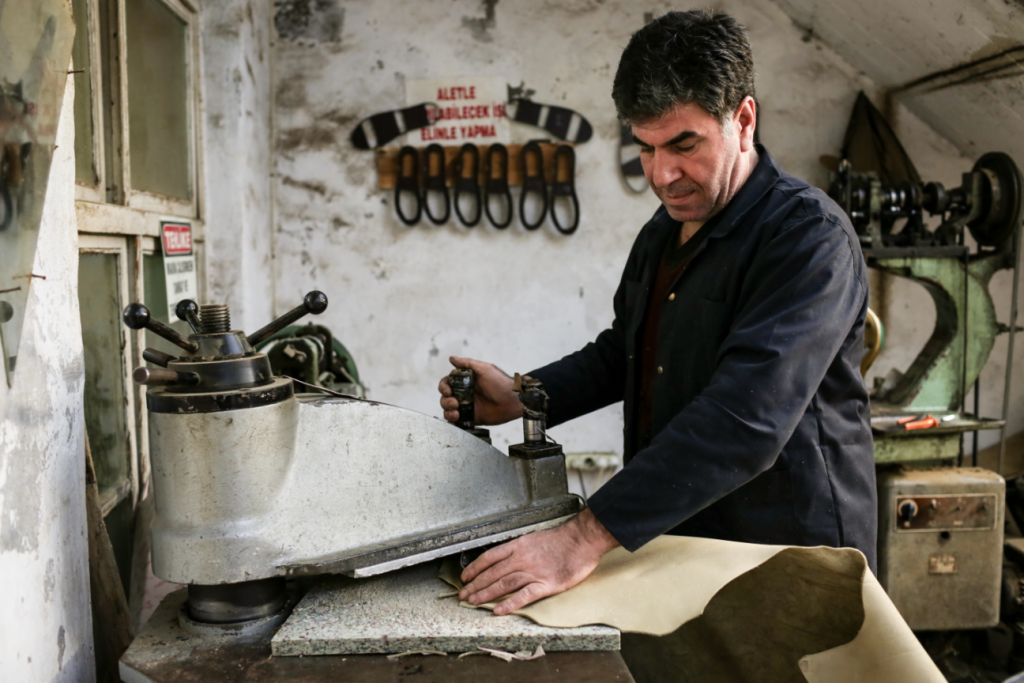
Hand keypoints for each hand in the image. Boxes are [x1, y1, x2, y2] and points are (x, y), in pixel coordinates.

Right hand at [438, 356, 522, 425]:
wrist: (514, 400)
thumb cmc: (501, 382)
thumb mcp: (485, 369)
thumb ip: (467, 364)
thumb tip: (451, 358)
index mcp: (466, 381)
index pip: (448, 383)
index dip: (444, 387)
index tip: (448, 391)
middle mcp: (465, 393)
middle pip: (445, 397)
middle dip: (446, 401)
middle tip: (455, 403)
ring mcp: (468, 406)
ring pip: (449, 409)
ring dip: (448, 411)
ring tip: (456, 413)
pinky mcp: (472, 418)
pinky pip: (458, 421)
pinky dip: (452, 422)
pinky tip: (455, 421)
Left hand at [459, 508, 619, 614]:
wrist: (581, 540)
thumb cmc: (561, 539)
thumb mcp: (534, 537)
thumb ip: (520, 548)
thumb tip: (506, 556)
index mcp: (518, 546)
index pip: (489, 557)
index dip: (475, 568)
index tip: (466, 576)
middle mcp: (521, 559)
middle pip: (492, 573)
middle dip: (476, 584)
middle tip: (463, 594)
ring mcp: (533, 572)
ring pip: (503, 585)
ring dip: (486, 594)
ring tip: (473, 601)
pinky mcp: (545, 585)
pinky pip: (524, 596)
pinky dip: (510, 604)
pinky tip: (498, 610)